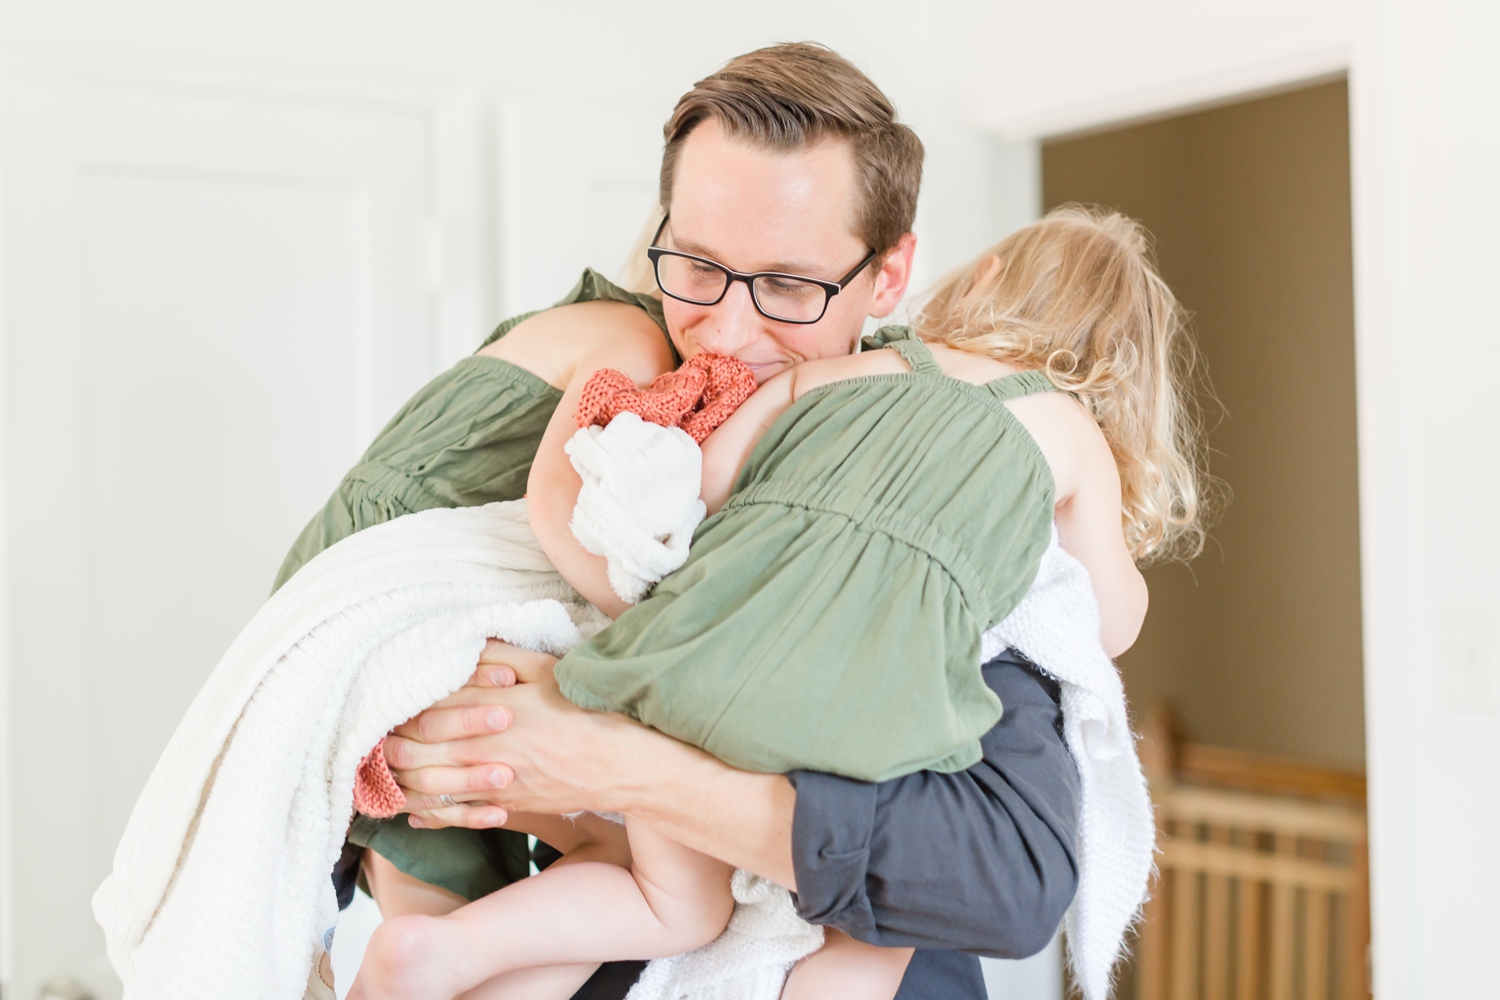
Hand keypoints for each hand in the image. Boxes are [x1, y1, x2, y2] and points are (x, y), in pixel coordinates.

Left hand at [385, 640, 647, 829]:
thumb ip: (502, 655)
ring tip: (384, 771)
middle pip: (416, 751)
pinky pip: (454, 816)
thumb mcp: (548, 669)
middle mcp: (483, 751)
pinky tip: (413, 810)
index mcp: (490, 712)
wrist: (620, 764)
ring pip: (427, 788)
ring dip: (400, 781)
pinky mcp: (504, 807)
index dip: (402, 708)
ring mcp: (491, 784)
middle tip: (373, 737)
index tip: (387, 702)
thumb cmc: (586, 711)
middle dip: (388, 745)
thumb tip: (468, 642)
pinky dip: (428, 814)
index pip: (427, 710)